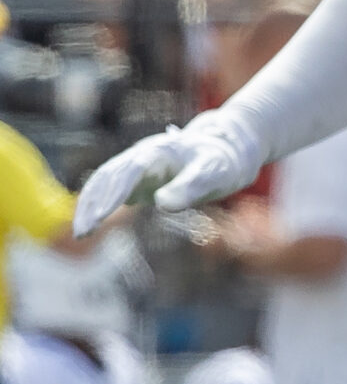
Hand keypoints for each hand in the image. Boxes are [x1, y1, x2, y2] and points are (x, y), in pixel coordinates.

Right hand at [72, 107, 264, 236]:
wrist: (227, 149)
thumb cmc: (221, 162)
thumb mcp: (213, 174)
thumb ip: (190, 187)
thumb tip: (162, 204)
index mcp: (157, 152)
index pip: (127, 172)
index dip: (112, 194)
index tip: (100, 217)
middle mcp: (141, 156)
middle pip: (107, 177)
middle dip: (92, 205)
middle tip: (83, 234)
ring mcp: (138, 166)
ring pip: (104, 182)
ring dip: (90, 206)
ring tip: (83, 233)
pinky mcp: (139, 177)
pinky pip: (111, 189)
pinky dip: (99, 205)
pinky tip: (93, 224)